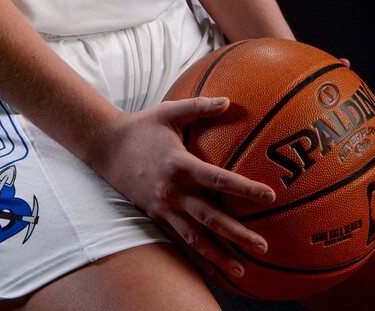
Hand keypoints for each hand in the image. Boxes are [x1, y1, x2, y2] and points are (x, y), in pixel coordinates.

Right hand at [88, 96, 275, 280]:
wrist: (105, 146)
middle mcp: (172, 191)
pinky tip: (212, 272)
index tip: (269, 196)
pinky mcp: (155, 216)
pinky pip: (178, 242)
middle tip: (264, 245)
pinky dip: (195, 259)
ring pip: (195, 239)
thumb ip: (199, 106)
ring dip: (219, 256)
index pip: (219, 179)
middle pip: (211, 218)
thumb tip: (228, 100)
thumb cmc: (141, 126)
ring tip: (243, 270)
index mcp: (180, 164)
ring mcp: (163, 208)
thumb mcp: (169, 111)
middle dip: (238, 234)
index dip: (245, 189)